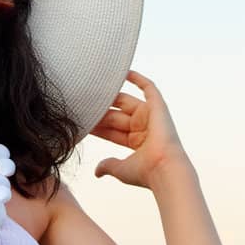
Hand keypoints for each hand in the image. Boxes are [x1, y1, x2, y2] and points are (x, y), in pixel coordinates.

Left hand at [89, 69, 188, 189]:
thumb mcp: (121, 169)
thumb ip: (108, 165)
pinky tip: (123, 72)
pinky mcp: (158, 106)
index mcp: (137, 142)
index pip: (112, 131)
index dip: (98, 127)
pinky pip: (148, 88)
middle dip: (101, 112)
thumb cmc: (145, 172)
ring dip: (111, 97)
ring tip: (94, 88)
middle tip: (83, 104)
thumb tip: (97, 171)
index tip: (82, 121)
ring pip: (126, 102)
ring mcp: (150, 116)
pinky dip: (138, 79)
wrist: (163, 169)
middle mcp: (144, 127)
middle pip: (116, 115)